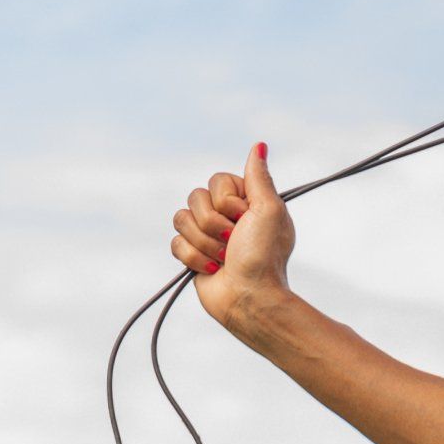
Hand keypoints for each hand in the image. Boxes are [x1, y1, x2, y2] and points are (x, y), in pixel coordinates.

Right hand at [169, 142, 295, 326]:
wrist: (249, 298)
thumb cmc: (264, 256)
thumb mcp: (269, 210)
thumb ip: (259, 177)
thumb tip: (259, 145)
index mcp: (245, 202)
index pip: (217, 181)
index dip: (226, 200)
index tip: (244, 218)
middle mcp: (225, 216)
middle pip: (195, 198)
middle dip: (213, 224)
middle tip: (234, 241)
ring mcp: (207, 235)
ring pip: (181, 219)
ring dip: (205, 243)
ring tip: (225, 259)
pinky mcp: (192, 254)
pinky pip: (175, 242)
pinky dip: (195, 258)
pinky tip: (213, 270)